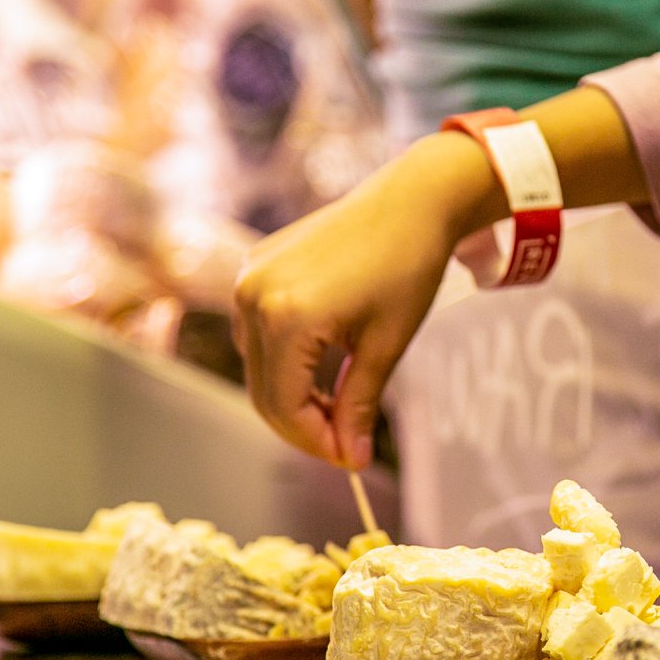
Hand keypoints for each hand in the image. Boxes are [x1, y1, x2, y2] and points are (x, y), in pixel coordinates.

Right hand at [233, 134, 500, 468]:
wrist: (411, 200)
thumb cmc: (408, 268)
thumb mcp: (385, 347)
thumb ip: (358, 406)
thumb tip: (350, 459)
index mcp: (286, 318)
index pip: (284, 407)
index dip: (316, 442)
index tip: (351, 459)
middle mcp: (253, 297)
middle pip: (263, 392)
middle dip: (303, 425)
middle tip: (346, 444)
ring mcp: (249, 278)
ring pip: (258, 365)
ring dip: (292, 395)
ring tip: (340, 406)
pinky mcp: (254, 265)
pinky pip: (257, 331)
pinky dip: (284, 360)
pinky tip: (322, 368)